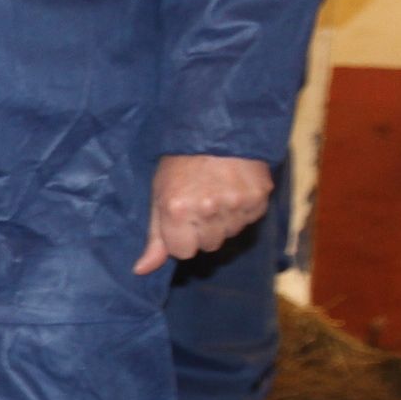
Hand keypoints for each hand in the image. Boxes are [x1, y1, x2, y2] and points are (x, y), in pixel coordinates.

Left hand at [137, 154, 272, 274]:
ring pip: (230, 234)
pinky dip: (243, 209)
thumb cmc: (181, 163)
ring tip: (217, 193)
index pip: (183, 252)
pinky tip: (234, 189)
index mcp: (177, 210)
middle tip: (201, 201)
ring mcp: (236, 203)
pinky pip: (249, 220)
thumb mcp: (159, 196)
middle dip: (203, 230)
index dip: (182, 237)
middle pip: (208, 245)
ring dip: (224, 220)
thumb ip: (154, 237)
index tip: (182, 217)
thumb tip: (142, 271)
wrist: (217, 128)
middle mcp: (207, 209)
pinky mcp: (259, 197)